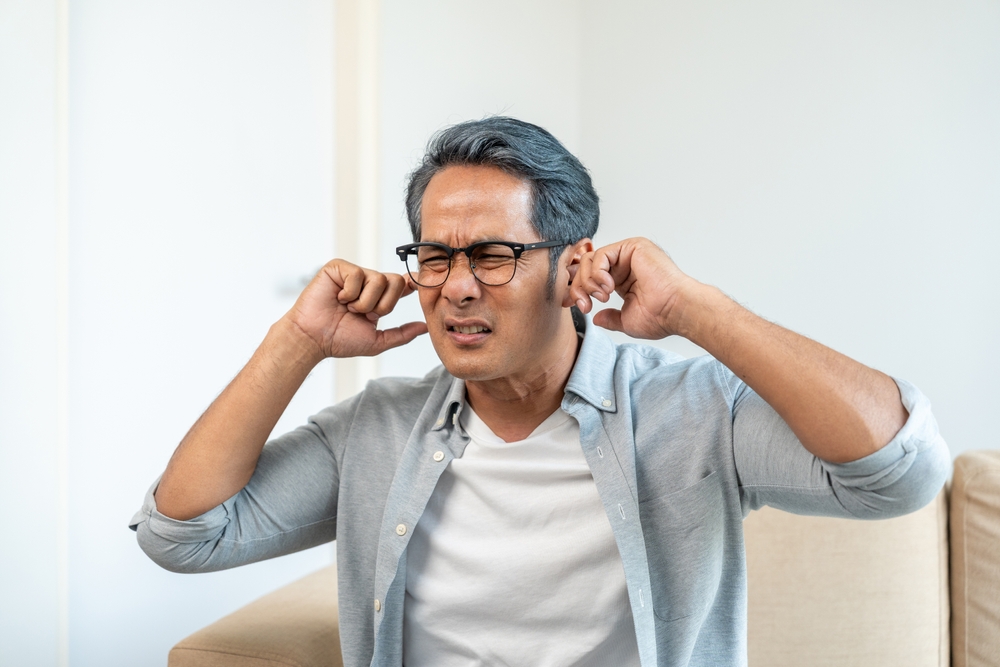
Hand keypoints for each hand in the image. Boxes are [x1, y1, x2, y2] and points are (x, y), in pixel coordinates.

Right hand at [285, 259, 426, 358]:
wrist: (313, 339)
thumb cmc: (339, 340)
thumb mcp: (377, 341)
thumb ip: (402, 334)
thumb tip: (425, 327)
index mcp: (377, 297)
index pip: (400, 285)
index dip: (410, 283)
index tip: (416, 285)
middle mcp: (367, 283)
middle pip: (394, 282)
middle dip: (382, 304)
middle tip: (363, 314)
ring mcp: (353, 274)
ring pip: (378, 279)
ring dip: (364, 302)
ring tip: (348, 308)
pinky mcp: (338, 268)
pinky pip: (357, 275)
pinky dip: (349, 293)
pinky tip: (338, 298)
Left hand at [569, 238, 701, 339]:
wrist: (676, 310)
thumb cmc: (660, 316)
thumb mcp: (627, 320)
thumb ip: (611, 318)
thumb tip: (597, 318)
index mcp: (624, 279)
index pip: (591, 278)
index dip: (579, 292)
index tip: (581, 308)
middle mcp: (626, 263)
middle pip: (587, 267)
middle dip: (579, 288)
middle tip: (586, 305)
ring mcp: (629, 253)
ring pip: (591, 259)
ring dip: (589, 281)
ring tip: (603, 296)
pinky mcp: (633, 246)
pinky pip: (601, 254)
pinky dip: (598, 273)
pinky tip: (609, 287)